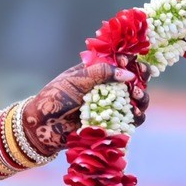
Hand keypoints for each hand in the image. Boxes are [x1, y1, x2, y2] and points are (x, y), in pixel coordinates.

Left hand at [23, 56, 148, 156]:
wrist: (43, 125)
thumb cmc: (56, 97)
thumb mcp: (78, 78)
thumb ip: (103, 73)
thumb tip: (129, 75)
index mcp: (99, 71)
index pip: (122, 62)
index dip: (130, 60)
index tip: (127, 61)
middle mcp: (108, 87)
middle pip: (135, 81)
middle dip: (141, 79)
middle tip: (139, 81)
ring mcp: (110, 106)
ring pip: (136, 101)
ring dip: (141, 98)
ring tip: (137, 98)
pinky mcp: (111, 124)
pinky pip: (130, 120)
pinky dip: (136, 117)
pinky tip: (135, 115)